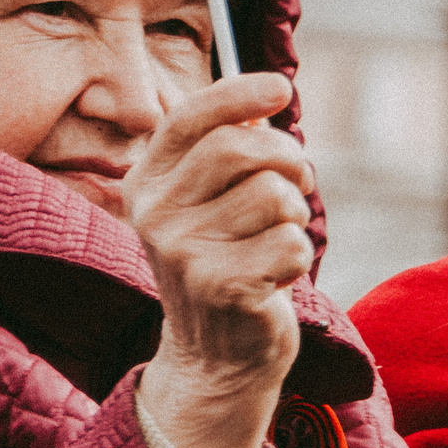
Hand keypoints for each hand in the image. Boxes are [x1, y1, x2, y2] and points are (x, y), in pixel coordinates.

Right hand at [123, 73, 309, 447]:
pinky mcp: (222, 286)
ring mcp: (184, 252)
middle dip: (288, 160)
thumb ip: (230, 152)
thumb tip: (265, 103)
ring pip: (274, 194)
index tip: (280, 87)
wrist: (216, 360)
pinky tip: (277, 277)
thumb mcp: (213, 204)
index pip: (190, 118)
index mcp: (147, 185)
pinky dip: (300, 256)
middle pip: (239, 149)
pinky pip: (292, 241)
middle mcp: (156, 215)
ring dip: (296, 214)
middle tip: (300, 184)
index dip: (239, 94)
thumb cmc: (227, 265)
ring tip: (279, 239)